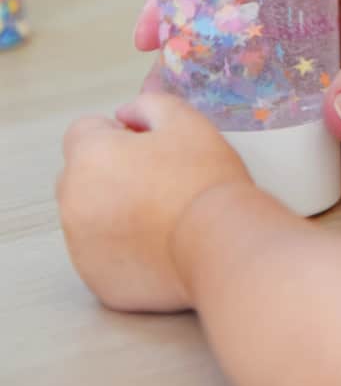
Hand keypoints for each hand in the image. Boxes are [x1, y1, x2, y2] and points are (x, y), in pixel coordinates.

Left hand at [58, 94, 251, 312]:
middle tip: (158, 183)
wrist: (223, 245)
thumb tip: (125, 114)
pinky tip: (158, 246)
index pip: (85, 132)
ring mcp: (81, 246)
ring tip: (162, 218)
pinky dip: (121, 250)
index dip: (120, 135)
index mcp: (88, 156)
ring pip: (88, 217)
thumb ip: (147, 105)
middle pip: (81, 175)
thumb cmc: (205, 179)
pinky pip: (101, 255)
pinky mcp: (96, 280)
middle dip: (109, 173)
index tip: (151, 150)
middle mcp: (73, 201)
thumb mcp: (184, 121)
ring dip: (112, 211)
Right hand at [135, 0, 340, 148]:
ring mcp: (320, 51)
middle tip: (156, 86)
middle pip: (236, 19)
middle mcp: (313, 5)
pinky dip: (257, 122)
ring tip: (175, 119)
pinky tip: (226, 142)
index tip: (160, 23)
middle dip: (192, 47)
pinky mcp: (335, 92)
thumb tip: (335, 116)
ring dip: (217, 89)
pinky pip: (285, 106)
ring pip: (253, 66)